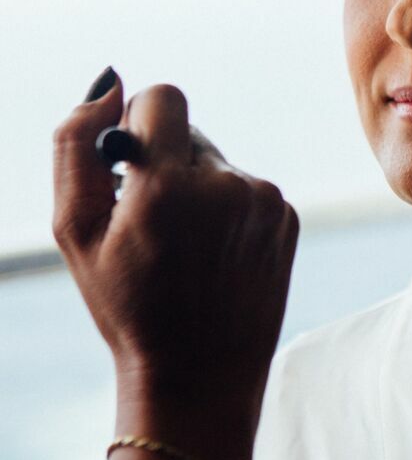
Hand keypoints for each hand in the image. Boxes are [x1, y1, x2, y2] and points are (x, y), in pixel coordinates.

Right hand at [53, 72, 298, 450]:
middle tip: (153, 225)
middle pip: (189, 133)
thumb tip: (109, 82)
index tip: (131, 166)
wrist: (198, 377)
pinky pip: (248, 190)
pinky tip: (216, 257)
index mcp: (168, 185)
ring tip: (186, 249)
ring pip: (219, 164)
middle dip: (164, 165)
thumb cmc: (127, 306)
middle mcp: (226, 185)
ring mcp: (264, 202)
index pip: (163, 97)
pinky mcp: (288, 218)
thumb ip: (77, 145)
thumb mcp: (75, 230)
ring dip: (198, 191)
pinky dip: (228, 212)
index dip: (139, 125)